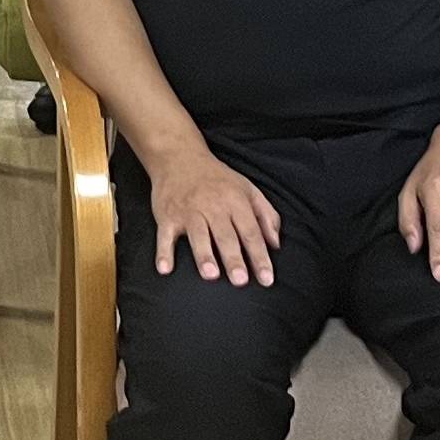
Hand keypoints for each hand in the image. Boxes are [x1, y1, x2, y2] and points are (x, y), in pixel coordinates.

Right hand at [144, 146, 281, 284]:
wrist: (180, 157)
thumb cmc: (218, 180)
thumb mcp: (248, 189)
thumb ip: (266, 216)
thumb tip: (276, 245)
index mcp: (235, 201)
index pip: (251, 232)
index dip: (260, 256)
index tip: (266, 279)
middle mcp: (212, 206)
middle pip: (225, 236)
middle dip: (233, 259)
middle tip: (241, 281)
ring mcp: (188, 212)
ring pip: (198, 235)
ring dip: (204, 255)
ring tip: (211, 275)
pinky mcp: (167, 216)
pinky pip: (164, 236)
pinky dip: (163, 252)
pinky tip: (164, 269)